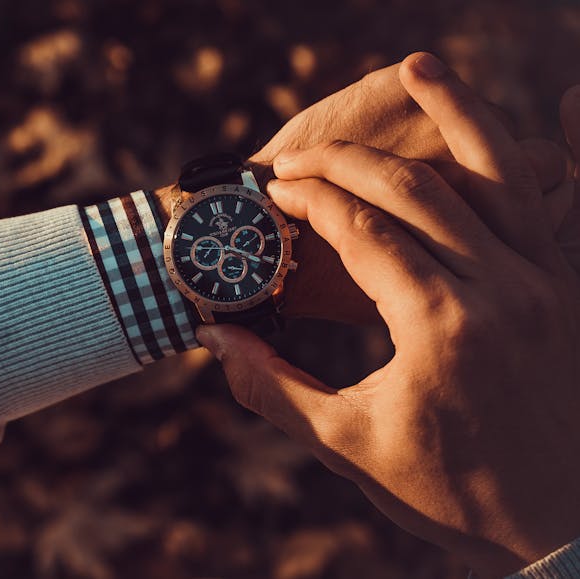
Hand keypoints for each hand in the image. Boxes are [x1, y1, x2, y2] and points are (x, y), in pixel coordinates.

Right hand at [197, 53, 579, 576]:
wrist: (556, 525)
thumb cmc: (448, 492)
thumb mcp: (349, 446)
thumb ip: (274, 388)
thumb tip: (216, 341)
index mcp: (441, 326)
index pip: (361, 229)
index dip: (308, 200)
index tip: (272, 188)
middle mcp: (501, 289)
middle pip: (413, 189)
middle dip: (345, 162)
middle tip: (296, 157)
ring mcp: (545, 280)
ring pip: (497, 170)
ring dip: (456, 111)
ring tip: (420, 66)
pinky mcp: (566, 285)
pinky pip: (541, 201)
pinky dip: (519, 153)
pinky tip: (506, 122)